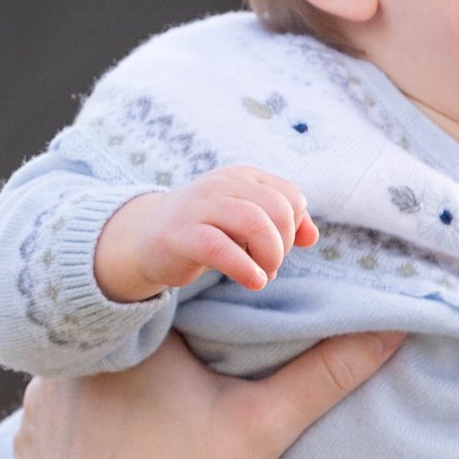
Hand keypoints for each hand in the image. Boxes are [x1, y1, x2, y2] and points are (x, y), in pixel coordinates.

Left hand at [6, 333, 399, 458]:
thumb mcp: (263, 428)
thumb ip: (325, 373)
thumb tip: (390, 330)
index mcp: (131, 331)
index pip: (173, 286)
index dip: (206, 297)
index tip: (231, 314)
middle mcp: (72, 354)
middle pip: (131, 325)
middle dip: (166, 337)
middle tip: (200, 364)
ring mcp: (41, 397)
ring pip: (94, 364)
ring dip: (124, 374)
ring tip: (160, 403)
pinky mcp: (30, 437)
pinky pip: (64, 404)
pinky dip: (92, 413)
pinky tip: (120, 437)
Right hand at [94, 168, 315, 301]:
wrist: (146, 238)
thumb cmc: (206, 231)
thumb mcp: (245, 221)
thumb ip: (281, 224)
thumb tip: (312, 236)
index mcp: (242, 177)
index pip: (291, 197)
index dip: (294, 228)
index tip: (279, 249)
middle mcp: (222, 184)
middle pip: (278, 209)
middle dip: (283, 244)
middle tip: (269, 265)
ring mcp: (200, 207)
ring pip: (255, 223)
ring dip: (269, 256)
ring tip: (262, 274)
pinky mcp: (182, 234)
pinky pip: (222, 248)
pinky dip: (245, 269)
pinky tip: (253, 282)